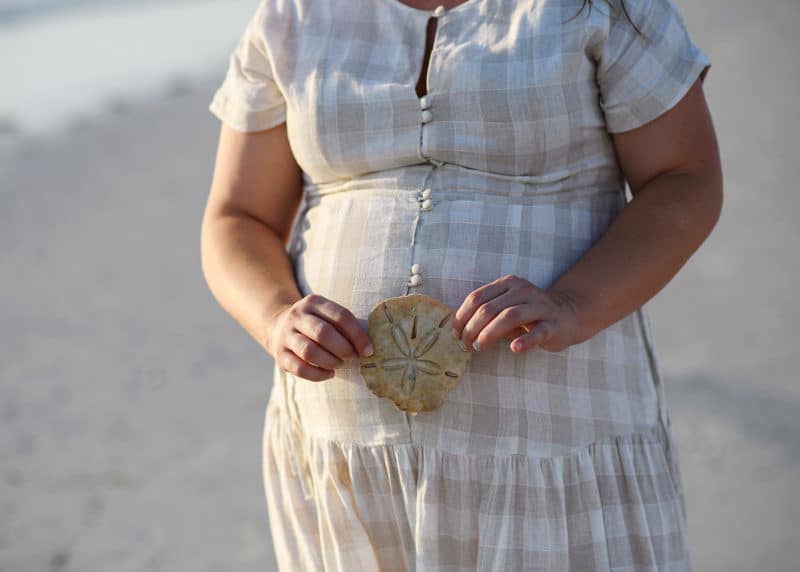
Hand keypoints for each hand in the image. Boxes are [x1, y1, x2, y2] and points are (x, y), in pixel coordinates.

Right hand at [265, 294, 374, 380]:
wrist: (278, 326)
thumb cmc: (315, 324)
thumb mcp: (326, 314)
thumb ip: (344, 326)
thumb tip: (367, 347)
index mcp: (314, 302)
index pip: (340, 316)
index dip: (357, 335)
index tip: (368, 350)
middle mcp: (297, 316)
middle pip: (323, 333)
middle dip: (343, 349)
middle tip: (352, 357)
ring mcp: (286, 335)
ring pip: (309, 351)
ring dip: (330, 361)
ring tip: (339, 364)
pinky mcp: (280, 355)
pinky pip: (300, 368)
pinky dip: (318, 375)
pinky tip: (329, 374)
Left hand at [450, 274, 583, 353]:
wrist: (569, 314)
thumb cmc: (529, 314)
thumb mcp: (505, 307)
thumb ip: (485, 314)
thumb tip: (458, 330)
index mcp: (507, 284)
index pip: (477, 298)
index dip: (461, 316)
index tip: (454, 333)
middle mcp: (523, 291)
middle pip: (489, 308)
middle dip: (472, 329)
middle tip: (465, 346)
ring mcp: (540, 306)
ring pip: (509, 316)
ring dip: (489, 334)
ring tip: (479, 347)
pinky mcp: (553, 324)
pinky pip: (538, 332)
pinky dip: (525, 340)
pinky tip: (514, 348)